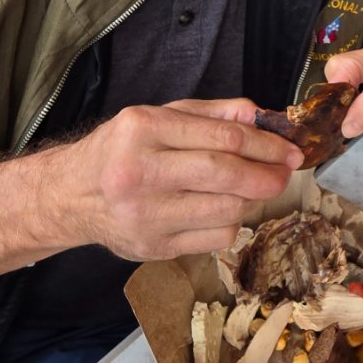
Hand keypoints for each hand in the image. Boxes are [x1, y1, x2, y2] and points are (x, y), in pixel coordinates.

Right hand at [39, 98, 303, 260]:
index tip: (290, 149)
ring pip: (225, 211)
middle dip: (267, 175)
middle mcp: (140, 171)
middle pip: (225, 175)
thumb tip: (261, 117)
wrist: (72, 195)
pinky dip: (231, 223)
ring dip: (252, 200)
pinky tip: (224, 209)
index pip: (222, 138)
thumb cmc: (121, 149)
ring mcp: (145, 215)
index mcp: (143, 129)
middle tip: (286, 172)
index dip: (266, 145)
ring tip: (255, 188)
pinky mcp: (152, 247)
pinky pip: (214, 238)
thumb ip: (211, 115)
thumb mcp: (159, 116)